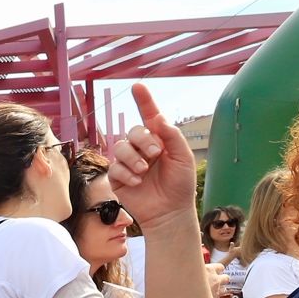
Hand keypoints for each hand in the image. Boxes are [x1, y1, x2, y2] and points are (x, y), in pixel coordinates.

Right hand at [107, 83, 198, 231]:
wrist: (170, 212)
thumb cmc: (180, 185)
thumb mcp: (184, 158)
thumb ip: (172, 136)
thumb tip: (158, 118)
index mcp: (158, 140)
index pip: (149, 116)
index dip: (143, 100)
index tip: (137, 86)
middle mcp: (141, 149)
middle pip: (132, 131)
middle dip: (142, 140)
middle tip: (155, 154)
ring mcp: (128, 163)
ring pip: (120, 147)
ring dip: (133, 158)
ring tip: (145, 171)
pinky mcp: (117, 178)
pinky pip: (114, 167)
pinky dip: (126, 173)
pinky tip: (137, 181)